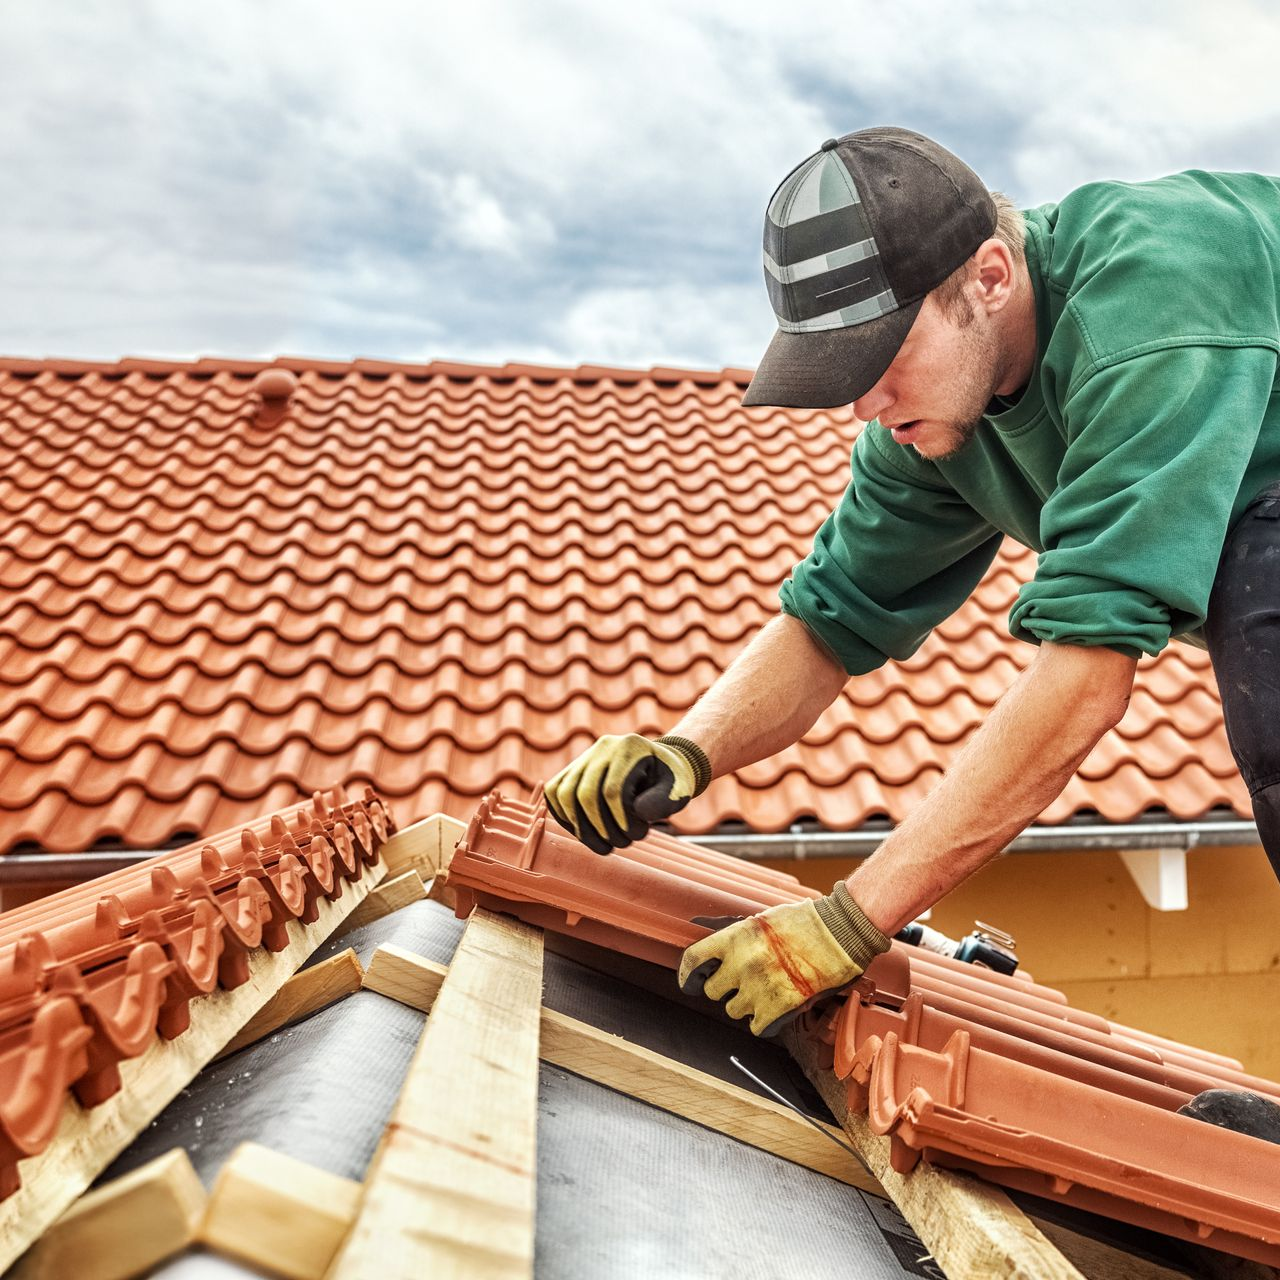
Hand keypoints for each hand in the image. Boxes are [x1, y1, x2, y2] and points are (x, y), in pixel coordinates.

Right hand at [544, 733, 710, 853]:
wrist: (658, 766)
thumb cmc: (671, 780)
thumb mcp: (679, 789)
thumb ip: (663, 802)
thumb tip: (638, 811)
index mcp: (630, 747)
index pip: (613, 790)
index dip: (621, 820)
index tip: (636, 835)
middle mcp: (602, 747)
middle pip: (585, 793)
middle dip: (600, 827)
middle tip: (622, 843)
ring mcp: (584, 757)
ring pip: (564, 794)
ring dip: (581, 828)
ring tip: (604, 846)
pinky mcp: (572, 770)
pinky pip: (555, 794)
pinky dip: (565, 818)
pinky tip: (586, 835)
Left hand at [677, 883, 890, 1036]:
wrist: (839, 932)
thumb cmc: (804, 922)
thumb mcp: (762, 921)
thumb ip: (737, 939)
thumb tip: (719, 954)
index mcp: (734, 937)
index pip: (693, 960)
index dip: (687, 975)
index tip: (690, 983)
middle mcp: (742, 963)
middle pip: (712, 991)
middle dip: (725, 989)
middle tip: (743, 983)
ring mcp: (759, 986)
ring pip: (734, 1010)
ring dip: (747, 1005)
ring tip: (766, 991)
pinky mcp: (778, 1007)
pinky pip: (757, 1027)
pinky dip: (764, 1022)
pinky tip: (775, 1008)